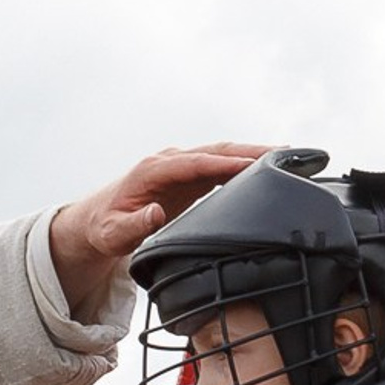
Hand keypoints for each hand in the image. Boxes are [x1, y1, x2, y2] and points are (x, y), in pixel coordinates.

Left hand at [48, 145, 267, 320]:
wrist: (96, 220)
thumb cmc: (104, 228)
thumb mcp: (113, 234)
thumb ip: (134, 226)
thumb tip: (155, 213)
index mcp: (153, 170)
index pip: (195, 163)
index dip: (224, 163)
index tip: (252, 164)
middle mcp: (169, 161)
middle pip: (216, 151)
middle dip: (250, 150)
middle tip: (284, 152)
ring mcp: (181, 165)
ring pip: (222, 154)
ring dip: (253, 153)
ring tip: (288, 155)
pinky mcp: (189, 174)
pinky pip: (221, 164)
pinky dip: (244, 163)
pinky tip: (269, 167)